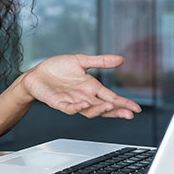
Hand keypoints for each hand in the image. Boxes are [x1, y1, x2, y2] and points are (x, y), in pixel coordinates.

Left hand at [20, 54, 140, 119]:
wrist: (37, 74)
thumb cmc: (57, 68)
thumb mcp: (81, 61)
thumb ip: (100, 61)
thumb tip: (120, 59)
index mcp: (91, 87)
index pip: (111, 97)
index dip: (123, 103)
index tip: (136, 108)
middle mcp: (84, 96)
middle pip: (104, 108)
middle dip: (117, 111)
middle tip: (129, 113)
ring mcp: (73, 102)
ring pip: (90, 111)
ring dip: (100, 109)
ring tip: (111, 106)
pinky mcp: (60, 103)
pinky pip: (71, 109)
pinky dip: (78, 108)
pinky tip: (84, 104)